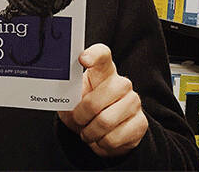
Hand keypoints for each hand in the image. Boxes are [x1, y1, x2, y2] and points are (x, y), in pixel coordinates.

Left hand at [58, 43, 147, 157]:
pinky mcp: (140, 123)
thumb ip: (67, 92)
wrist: (101, 132)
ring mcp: (133, 102)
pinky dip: (101, 144)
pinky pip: (113, 138)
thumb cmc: (85, 109)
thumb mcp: (72, 99)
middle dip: (81, 115)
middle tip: (78, 120)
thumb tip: (59, 93)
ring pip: (105, 121)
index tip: (82, 59)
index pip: (102, 55)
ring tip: (88, 131)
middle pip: (97, 98)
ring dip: (90, 132)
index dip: (93, 55)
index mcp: (103, 71)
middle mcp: (122, 83)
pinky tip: (101, 138)